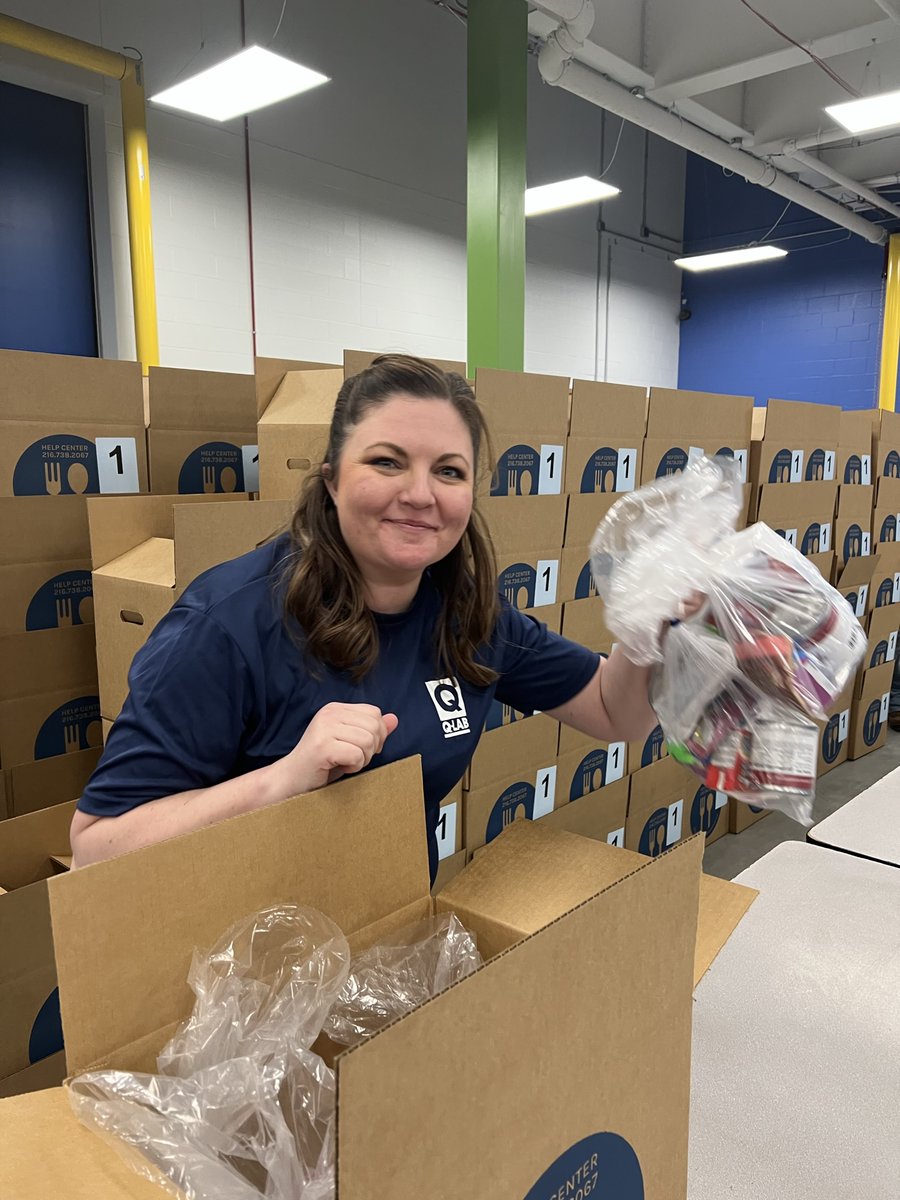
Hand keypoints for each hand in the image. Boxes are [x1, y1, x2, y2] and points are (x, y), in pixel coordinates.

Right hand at [268, 703, 398, 800]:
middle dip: (371, 748)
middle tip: (353, 758)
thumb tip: (394, 719)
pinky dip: (354, 767)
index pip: (374, 713)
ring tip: (345, 763)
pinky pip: (356, 755)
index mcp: (335, 708)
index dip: (376, 734)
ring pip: (368, 741)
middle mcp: (329, 713)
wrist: (291, 780)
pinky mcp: (322, 747)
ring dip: (362, 759)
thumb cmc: (322, 763)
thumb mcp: (350, 742)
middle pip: (375, 726)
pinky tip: (339, 768)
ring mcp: (324, 728)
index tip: (360, 748)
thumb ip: (372, 730)